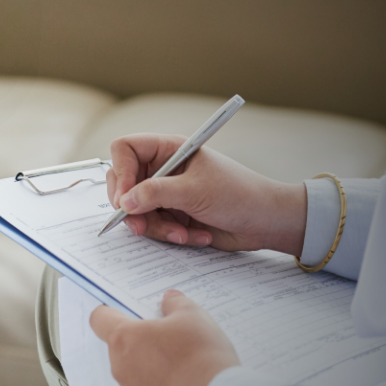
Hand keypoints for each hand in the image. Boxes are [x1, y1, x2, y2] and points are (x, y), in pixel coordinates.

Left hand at [90, 290, 239, 385]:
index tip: (120, 312)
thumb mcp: (193, 315)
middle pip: (121, 349)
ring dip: (151, 369)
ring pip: (135, 375)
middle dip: (141, 343)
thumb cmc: (200, 355)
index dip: (109, 313)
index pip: (99, 320)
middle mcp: (121, 368)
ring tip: (182, 367)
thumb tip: (168, 300)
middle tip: (169, 340)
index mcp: (124, 338)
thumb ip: (175, 303)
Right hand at [106, 134, 306, 255]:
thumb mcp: (195, 191)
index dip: (121, 172)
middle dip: (132, 208)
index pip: (125, 149)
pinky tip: (193, 236)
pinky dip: (167, 235)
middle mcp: (163, 169)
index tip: (126, 198)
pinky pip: (152, 226)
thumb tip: (124, 201)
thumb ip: (156, 194)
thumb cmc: (240, 195)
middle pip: (123, 182)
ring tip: (181, 233)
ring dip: (155, 227)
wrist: (265, 222)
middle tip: (140, 226)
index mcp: (169, 149)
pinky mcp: (170, 215)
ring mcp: (165, 193)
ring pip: (135, 210)